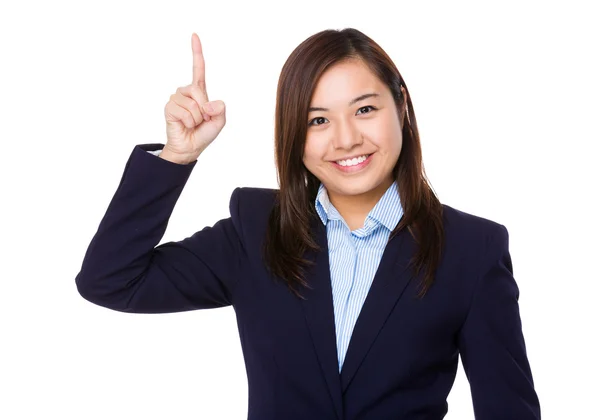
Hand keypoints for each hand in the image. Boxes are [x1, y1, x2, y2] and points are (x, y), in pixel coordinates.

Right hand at [162, 33, 225, 162]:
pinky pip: (183, 111)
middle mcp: (187, 92)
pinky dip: (188, 121)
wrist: (190, 147)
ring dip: (196, 117)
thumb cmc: (203, 133)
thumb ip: (220, 110)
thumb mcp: (219, 122)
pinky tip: (185, 125)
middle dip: (204, 109)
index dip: (197, 52)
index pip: (198, 69)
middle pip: (198, 91)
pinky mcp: (169, 107)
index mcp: (200, 92)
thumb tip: (209, 104)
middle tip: (202, 120)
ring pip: (192, 103)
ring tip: (193, 123)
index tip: (194, 36)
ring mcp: (176, 98)